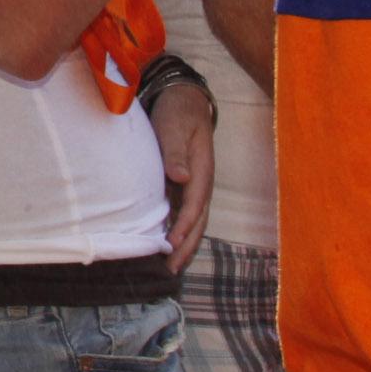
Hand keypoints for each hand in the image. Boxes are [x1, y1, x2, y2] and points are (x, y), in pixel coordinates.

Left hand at [149, 74, 216, 268]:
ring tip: (171, 266)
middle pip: (197, 222)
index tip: (171, 245)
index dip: (183, 228)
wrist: (184, 101)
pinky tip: (168, 243)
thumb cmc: (177, 114)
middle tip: (170, 270)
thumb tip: (181, 177)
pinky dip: (178, 230)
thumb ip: (175, 152)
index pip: (194, 207)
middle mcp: (201, 184)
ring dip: (184, 244)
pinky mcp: (184, 185)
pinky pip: (183, 213)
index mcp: (202, 173)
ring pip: (192, 222)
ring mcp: (194, 186)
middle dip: (186, 247)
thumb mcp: (174, 127)